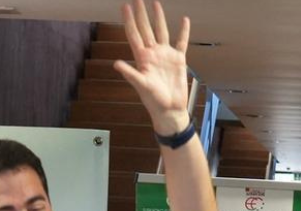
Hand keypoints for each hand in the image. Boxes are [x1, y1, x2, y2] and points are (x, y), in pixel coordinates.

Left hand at [113, 0, 191, 135]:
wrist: (170, 109)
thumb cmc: (154, 100)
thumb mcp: (141, 86)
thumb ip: (130, 73)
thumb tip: (117, 64)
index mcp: (142, 58)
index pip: (134, 34)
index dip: (129, 20)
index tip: (125, 6)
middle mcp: (153, 53)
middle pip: (146, 29)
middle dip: (142, 14)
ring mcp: (165, 55)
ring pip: (161, 31)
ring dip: (158, 18)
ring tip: (156, 3)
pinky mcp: (178, 60)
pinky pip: (181, 42)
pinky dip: (183, 31)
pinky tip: (184, 20)